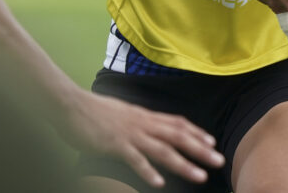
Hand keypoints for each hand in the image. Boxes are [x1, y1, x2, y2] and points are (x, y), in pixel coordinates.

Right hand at [62, 89, 224, 187]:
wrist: (68, 104)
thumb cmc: (92, 111)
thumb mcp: (121, 113)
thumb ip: (136, 122)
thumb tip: (147, 128)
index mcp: (143, 115)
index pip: (176, 123)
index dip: (196, 132)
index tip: (212, 142)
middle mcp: (141, 123)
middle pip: (178, 135)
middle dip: (200, 149)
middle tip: (220, 160)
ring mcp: (129, 133)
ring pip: (163, 149)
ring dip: (183, 163)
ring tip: (200, 176)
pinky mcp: (114, 144)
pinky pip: (134, 159)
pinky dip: (148, 171)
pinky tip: (159, 184)